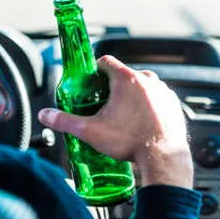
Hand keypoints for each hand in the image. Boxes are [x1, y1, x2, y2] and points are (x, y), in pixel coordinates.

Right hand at [38, 55, 192, 188]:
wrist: (163, 158)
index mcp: (126, 79)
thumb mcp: (91, 131)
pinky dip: (149, 105)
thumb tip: (46, 116)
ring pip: (143, 86)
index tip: (91, 82)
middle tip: (104, 104)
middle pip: (124, 74)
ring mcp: (163, 91)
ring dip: (132, 95)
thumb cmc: (130, 142)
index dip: (95, 70)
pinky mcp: (173, 104)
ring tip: (123, 116)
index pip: (106, 61)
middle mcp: (148, 80)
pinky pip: (157, 98)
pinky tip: (141, 121)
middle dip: (113, 87)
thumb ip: (65, 121)